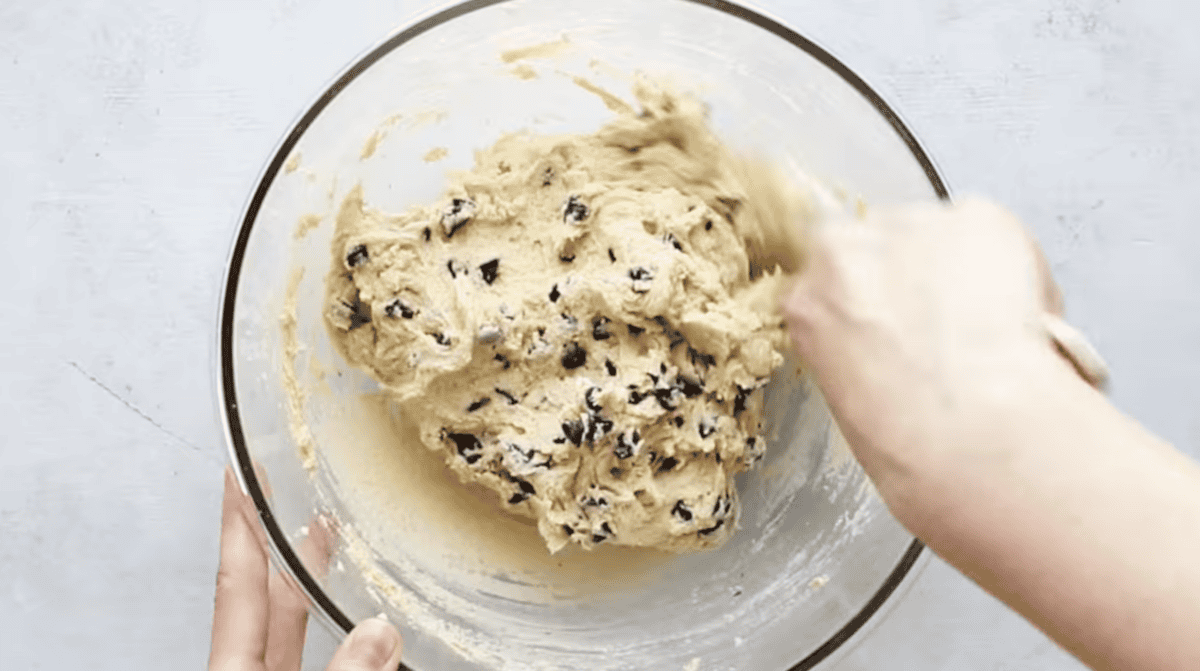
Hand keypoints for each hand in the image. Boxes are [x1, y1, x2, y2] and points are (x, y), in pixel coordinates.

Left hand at [210, 467, 403, 670]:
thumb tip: (379, 633)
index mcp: (236, 670)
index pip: (237, 582)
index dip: (237, 525)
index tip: (236, 478)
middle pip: (265, 598)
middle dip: (283, 543)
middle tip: (294, 497)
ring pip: (293, 628)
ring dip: (316, 586)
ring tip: (333, 545)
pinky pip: (321, 655)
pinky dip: (341, 632)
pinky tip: (365, 628)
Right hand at [783, 197, 1070, 508]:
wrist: (971, 429)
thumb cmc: (909, 439)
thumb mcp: (847, 396)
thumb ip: (859, 345)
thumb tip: (896, 343)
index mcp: (807, 302)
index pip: (832, 278)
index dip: (872, 299)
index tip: (897, 321)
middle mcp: (847, 248)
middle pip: (879, 241)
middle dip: (911, 273)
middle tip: (948, 324)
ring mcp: (910, 226)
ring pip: (940, 234)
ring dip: (961, 269)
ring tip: (990, 327)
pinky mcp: (974, 218)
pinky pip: (994, 232)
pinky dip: (1012, 266)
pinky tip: (1016, 316)